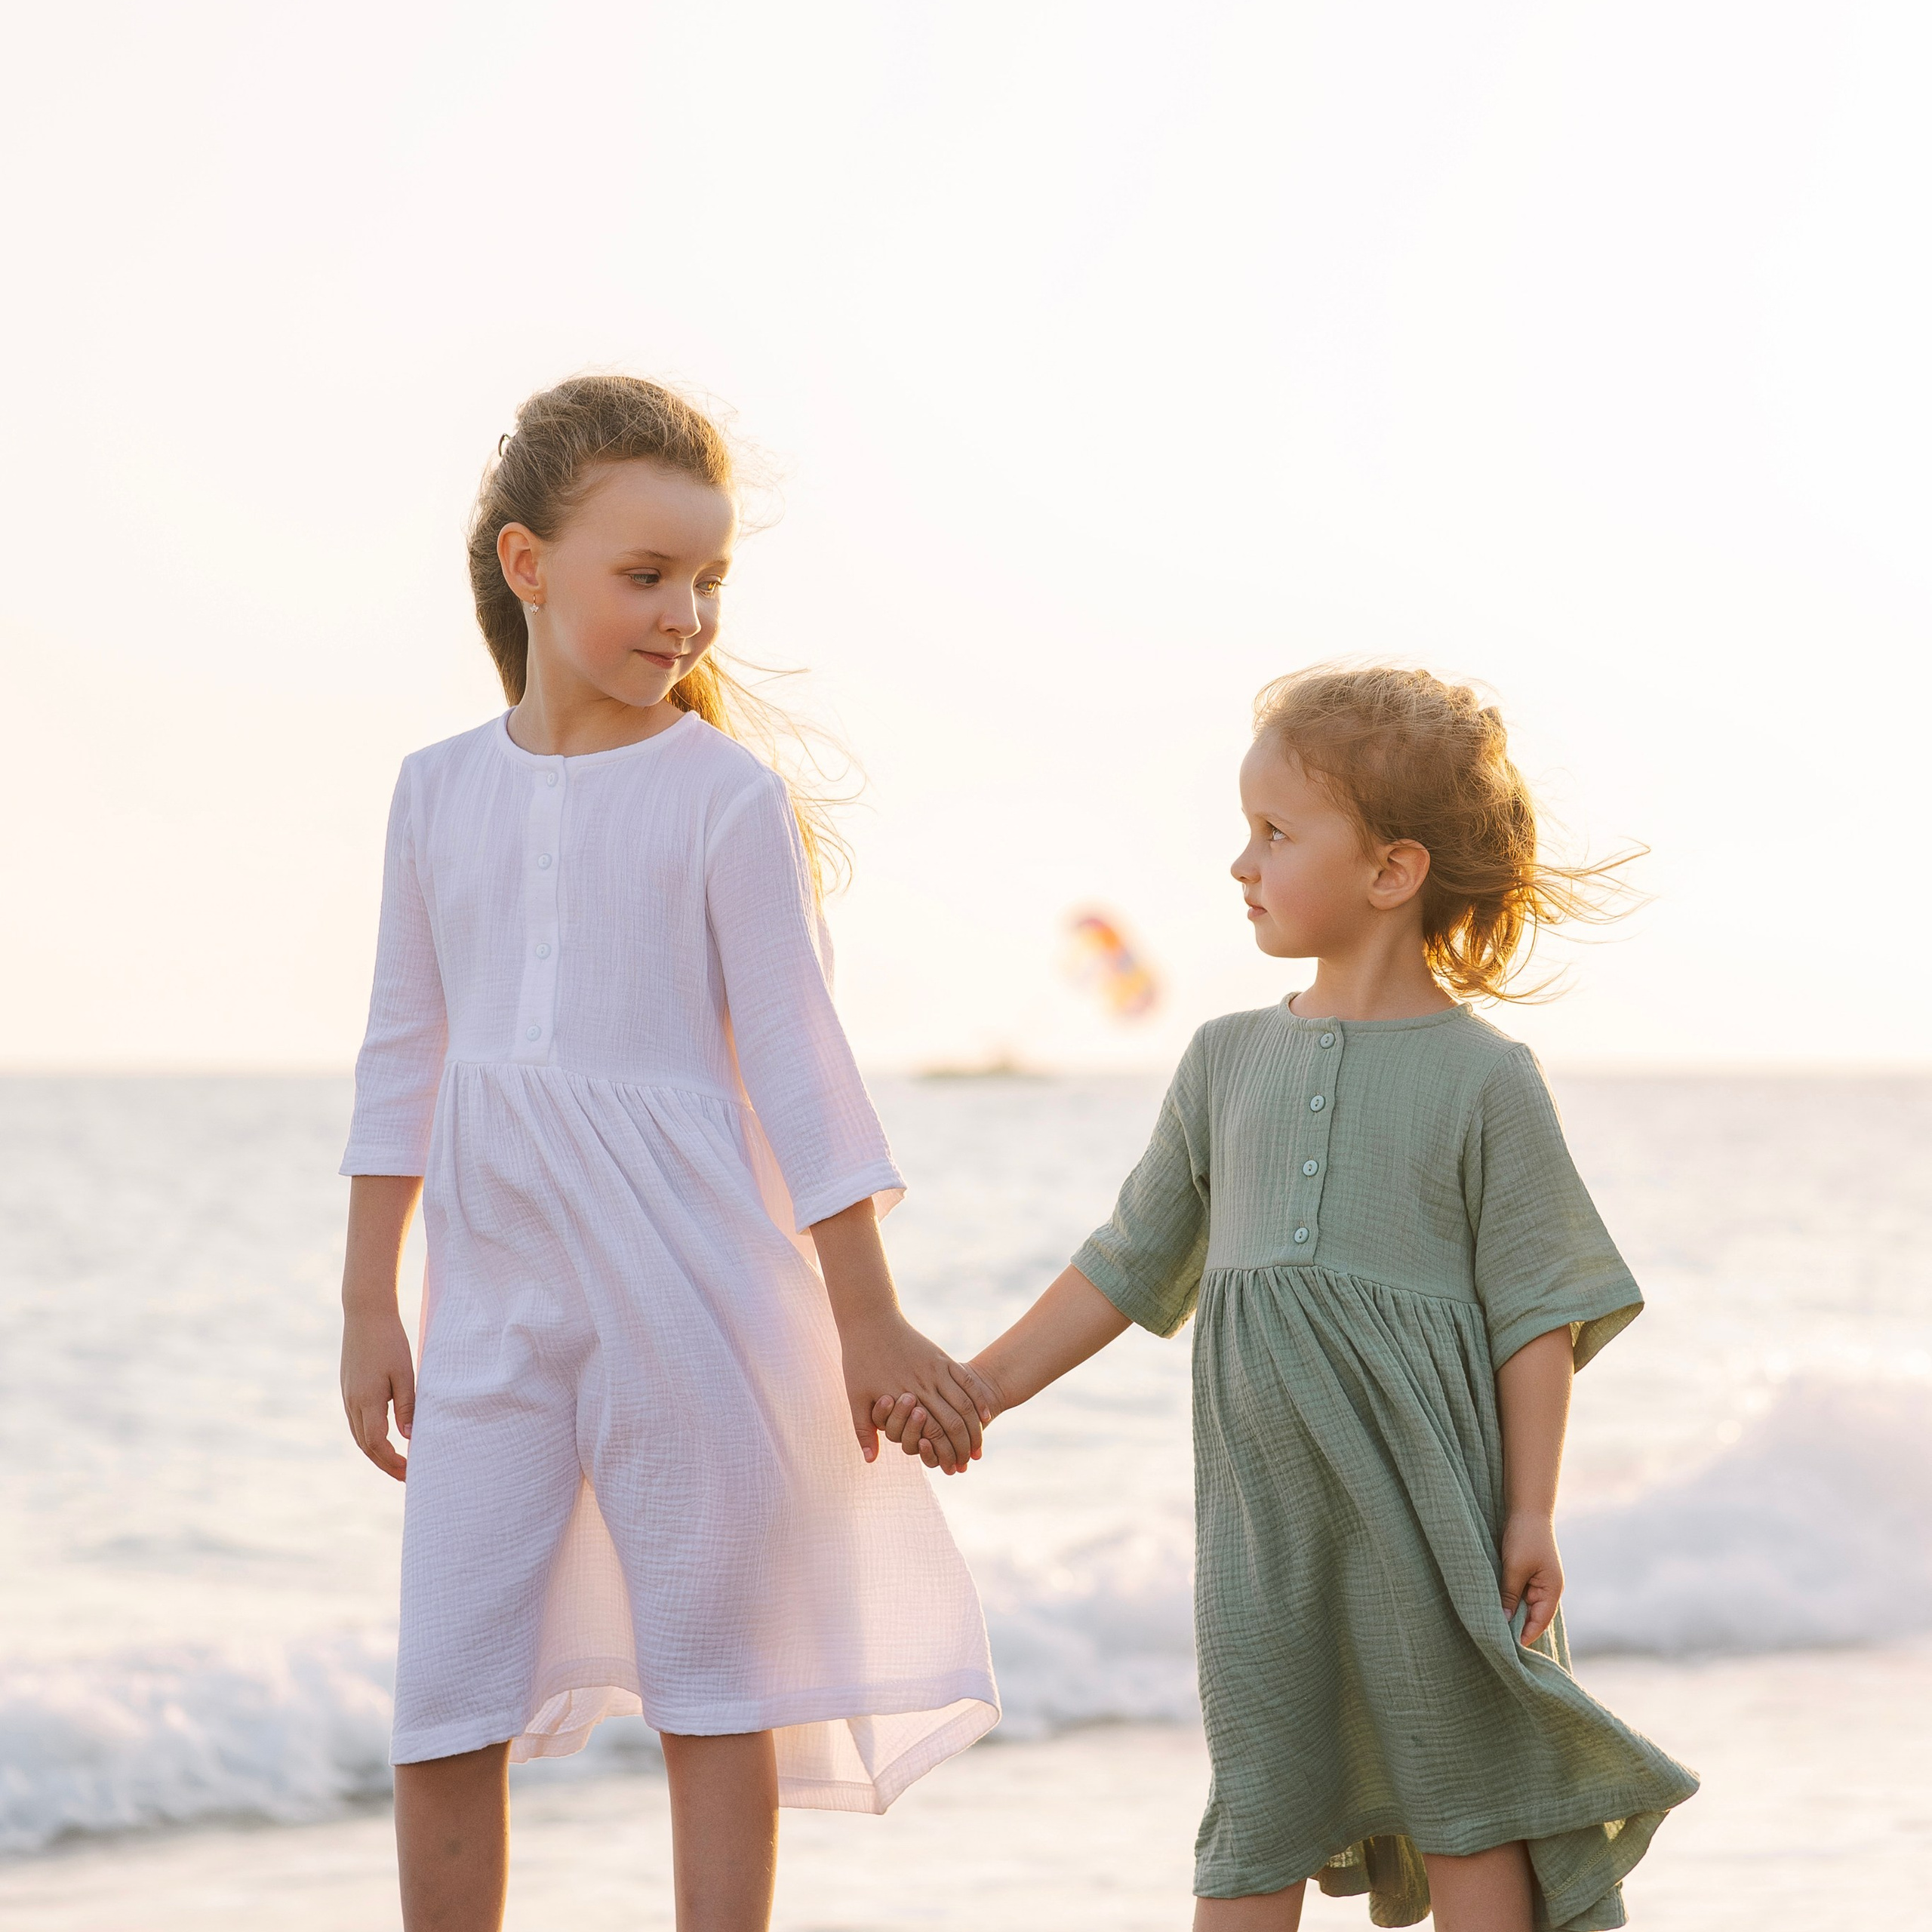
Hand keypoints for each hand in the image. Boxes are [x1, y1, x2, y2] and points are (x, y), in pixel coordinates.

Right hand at [341, 1305, 415, 1480]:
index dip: (392, 1462)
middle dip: (385, 1464)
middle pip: (366, 1445)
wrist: (365, 1314)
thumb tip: (409, 1438)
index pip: (377, 1444)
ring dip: (376, 1453)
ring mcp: (347, 1396)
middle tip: (407, 1476)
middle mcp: (352, 1402)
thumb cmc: (390, 1341)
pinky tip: (384, 1439)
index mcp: (366, 1400)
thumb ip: (407, 1405)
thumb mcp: (405, 1372)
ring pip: (359, 1436)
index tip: (411, 1471)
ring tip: (398, 1463)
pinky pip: (356, 1422)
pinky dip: (369, 1437)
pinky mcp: (348, 1389)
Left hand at [842, 1315, 989, 1473]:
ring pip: (965, 1403)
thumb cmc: (859, 1362)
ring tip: (978, 1445)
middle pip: (954, 1421)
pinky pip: (966, 1381)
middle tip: (969, 1462)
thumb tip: (870, 1460)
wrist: (871, 1321)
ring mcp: (936, 1369)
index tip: (951, 1467)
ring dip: (974, 1427)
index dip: (944, 1453)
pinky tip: (985, 1415)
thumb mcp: (856, 1398)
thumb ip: (864, 1430)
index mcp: (903, 1398)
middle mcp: (923, 1384)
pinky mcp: (942, 1358)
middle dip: (964, 1445)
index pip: (933, 1432)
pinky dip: (978, 1400)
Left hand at [1500, 1511, 1563, 1646]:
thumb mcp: (1515, 1567)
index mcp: (1552, 1590)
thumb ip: (1509, 1595)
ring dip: (1510, 1613)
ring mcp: (1538, 1581)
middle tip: (1496, 1642)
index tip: (1508, 1650)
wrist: (1526, 1508)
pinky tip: (1494, 1606)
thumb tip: (1503, 1621)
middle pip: (1532, 1617)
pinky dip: (1508, 1600)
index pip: (1538, 1622)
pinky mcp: (1528, 1573)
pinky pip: (1519, 1594)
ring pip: (1523, 1606)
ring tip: (1492, 1627)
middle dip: (1516, 1628)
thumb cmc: (1524, 1537)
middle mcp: (1548, 1589)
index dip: (1524, 1636)